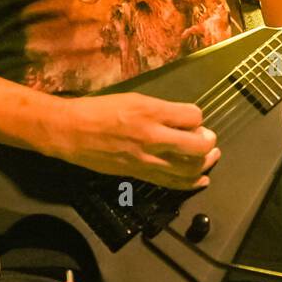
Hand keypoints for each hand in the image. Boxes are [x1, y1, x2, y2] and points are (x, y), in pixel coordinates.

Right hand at [42, 93, 220, 190]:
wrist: (72, 131)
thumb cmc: (99, 110)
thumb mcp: (134, 99)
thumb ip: (161, 110)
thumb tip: (184, 120)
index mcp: (151, 111)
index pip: (193, 116)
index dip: (197, 117)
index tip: (192, 119)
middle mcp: (153, 136)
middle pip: (198, 145)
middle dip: (208, 141)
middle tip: (207, 138)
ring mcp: (147, 159)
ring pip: (189, 168)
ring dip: (205, 163)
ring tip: (209, 156)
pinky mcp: (139, 174)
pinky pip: (172, 183)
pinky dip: (191, 183)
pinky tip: (201, 179)